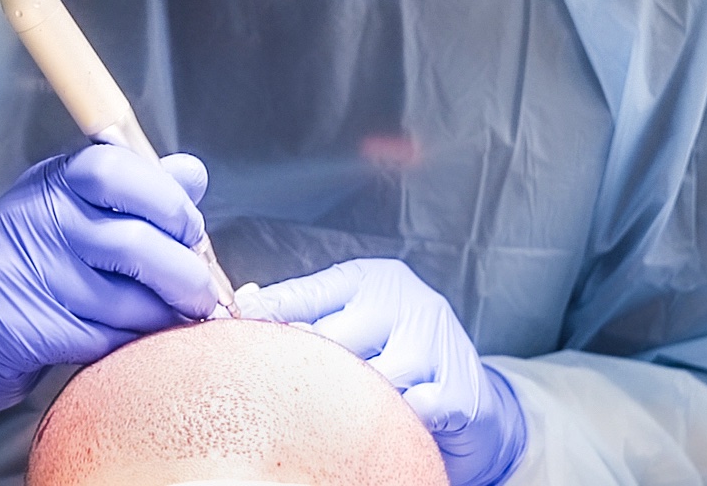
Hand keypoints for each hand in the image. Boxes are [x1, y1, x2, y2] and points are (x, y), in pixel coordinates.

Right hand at [0, 147, 217, 441]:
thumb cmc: (26, 273)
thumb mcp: (75, 219)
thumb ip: (138, 195)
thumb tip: (192, 173)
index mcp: (52, 181)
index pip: (118, 168)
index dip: (169, 203)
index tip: (192, 233)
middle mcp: (32, 216)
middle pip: (132, 243)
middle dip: (184, 275)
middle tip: (202, 294)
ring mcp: (18, 270)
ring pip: (124, 300)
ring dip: (161, 318)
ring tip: (170, 321)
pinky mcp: (13, 324)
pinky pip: (99, 339)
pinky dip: (126, 345)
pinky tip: (126, 344)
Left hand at [240, 259, 526, 485]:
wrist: (471, 400)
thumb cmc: (397, 357)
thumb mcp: (352, 321)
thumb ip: (302, 311)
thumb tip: (244, 304)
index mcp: (373, 280)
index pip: (306, 296)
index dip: (269, 320)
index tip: (235, 335)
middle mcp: (408, 301)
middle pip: (333, 339)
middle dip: (310, 370)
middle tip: (293, 393)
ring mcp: (438, 342)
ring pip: (372, 377)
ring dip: (355, 403)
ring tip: (347, 414)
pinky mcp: (460, 390)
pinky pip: (411, 411)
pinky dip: (396, 423)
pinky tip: (392, 426)